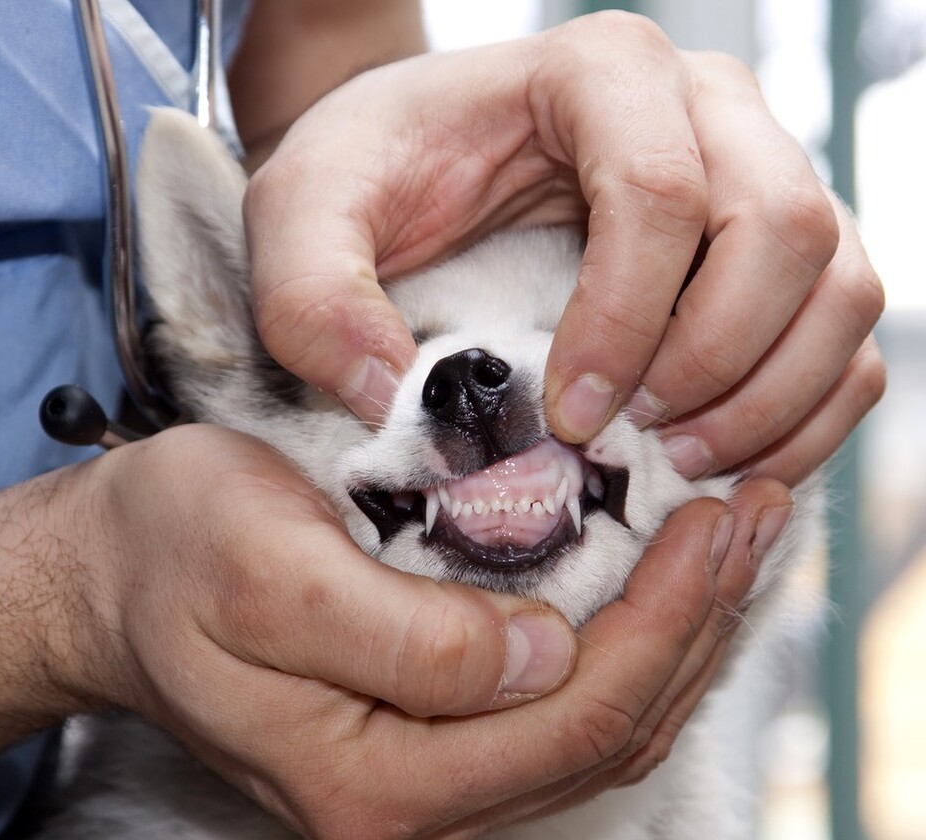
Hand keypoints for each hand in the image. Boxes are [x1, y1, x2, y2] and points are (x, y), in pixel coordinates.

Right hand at [61, 424, 790, 839]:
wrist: (107, 582)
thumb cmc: (170, 552)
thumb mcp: (266, 569)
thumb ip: (401, 637)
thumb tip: (540, 658)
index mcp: (366, 784)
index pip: (565, 728)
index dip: (659, 629)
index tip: (707, 522)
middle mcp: (402, 816)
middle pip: (598, 742)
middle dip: (690, 631)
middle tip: (751, 519)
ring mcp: (416, 792)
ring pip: (589, 736)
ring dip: (671, 641)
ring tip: (728, 546)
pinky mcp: (421, 750)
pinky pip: (552, 716)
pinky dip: (621, 648)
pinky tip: (655, 582)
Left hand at [243, 12, 884, 486]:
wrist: (413, 170)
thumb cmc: (368, 179)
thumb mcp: (301, 219)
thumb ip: (311, 297)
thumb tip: (389, 397)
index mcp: (599, 74)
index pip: (660, 190)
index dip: (627, 320)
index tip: (568, 416)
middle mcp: (704, 108)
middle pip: (784, 230)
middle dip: (716, 361)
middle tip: (634, 442)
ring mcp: (756, 170)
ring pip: (839, 283)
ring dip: (776, 394)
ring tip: (676, 459)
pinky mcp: (774, 246)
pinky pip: (843, 330)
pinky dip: (809, 407)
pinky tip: (726, 460)